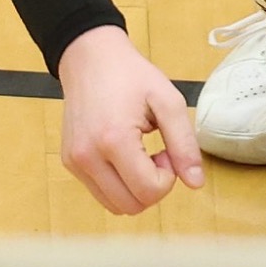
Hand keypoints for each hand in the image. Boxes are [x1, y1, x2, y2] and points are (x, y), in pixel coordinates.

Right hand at [57, 25, 204, 214]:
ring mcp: (74, 163)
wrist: (91, 59)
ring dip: (137, 189)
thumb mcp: (168, 102)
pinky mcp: (70, 163)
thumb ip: (185, 144)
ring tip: (143, 155)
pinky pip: (101, 194)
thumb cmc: (131, 76)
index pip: (149, 191)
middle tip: (158, 154)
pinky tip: (128, 156)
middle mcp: (87, 158)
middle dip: (154, 186)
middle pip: (131, 206)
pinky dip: (121, 185)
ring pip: (115, 206)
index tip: (168, 151)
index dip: (169, 177)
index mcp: (113, 140)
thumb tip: (196, 182)